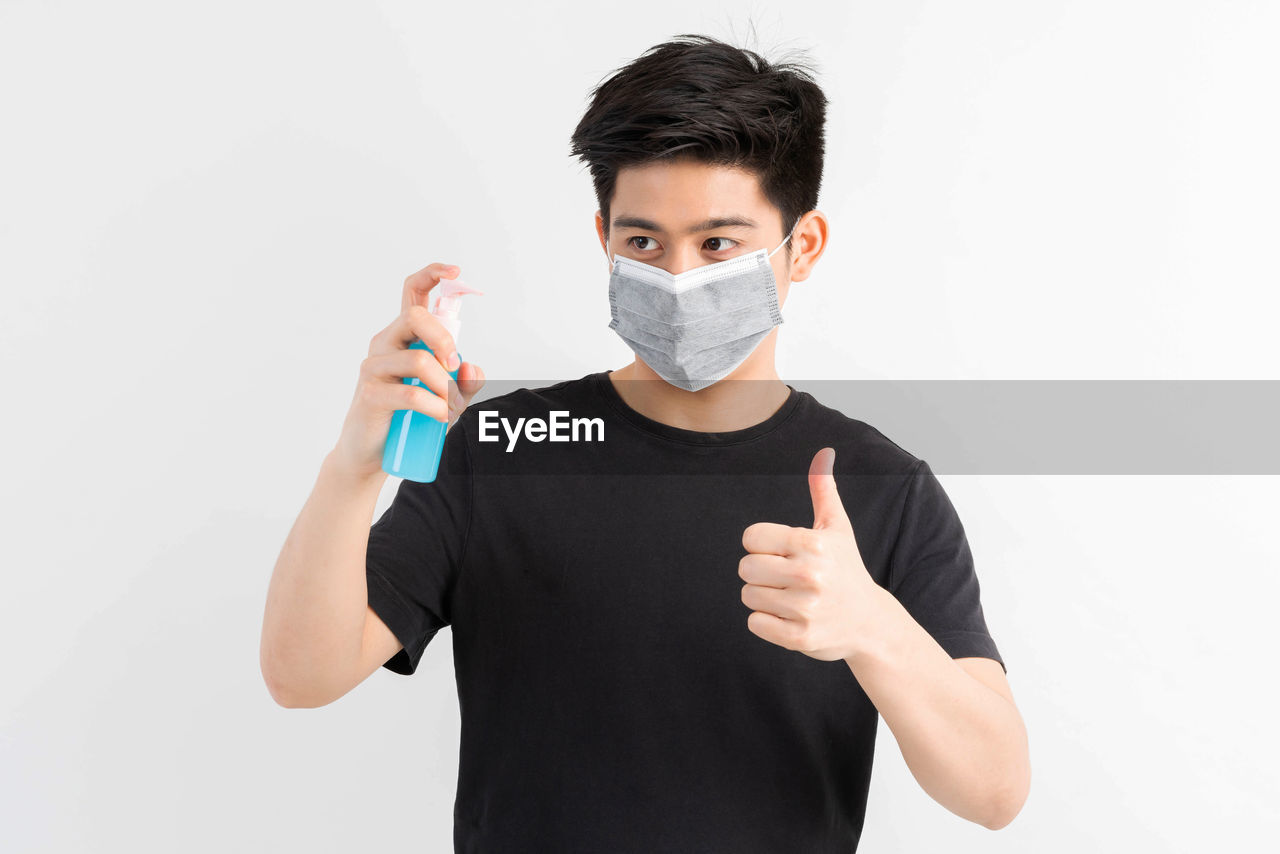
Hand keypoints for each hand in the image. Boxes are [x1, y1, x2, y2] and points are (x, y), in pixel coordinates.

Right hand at [331, 262, 486, 480]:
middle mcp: (384, 345)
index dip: (431, 275)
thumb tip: (472, 368)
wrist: (369, 454)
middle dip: (445, 340)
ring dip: (446, 387)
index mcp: (401, 337)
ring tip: (451, 408)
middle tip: (455, 368)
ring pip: (419, 360)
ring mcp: (373, 368)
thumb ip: (463, 383)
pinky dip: (436, 406)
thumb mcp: (444, 398)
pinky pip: (411, 393)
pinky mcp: (370, 394)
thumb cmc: (407, 421)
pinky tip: (441, 417)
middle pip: (415, 317)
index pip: (411, 294)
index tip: (454, 272)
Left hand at [738, 447, 881, 661]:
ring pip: (748, 596)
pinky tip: (789, 617)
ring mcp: (805, 608)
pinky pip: (755, 623)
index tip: (781, 553)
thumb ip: (824, 490)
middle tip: (785, 577)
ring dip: (763, 597)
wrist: (869, 622)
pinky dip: (766, 622)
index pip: (751, 538)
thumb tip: (823, 453)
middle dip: (760, 572)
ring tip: (790, 597)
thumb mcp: (837, 527)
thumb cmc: (846, 569)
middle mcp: (809, 575)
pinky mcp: (800, 637)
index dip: (761, 545)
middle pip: (745, 568)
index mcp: (812, 544)